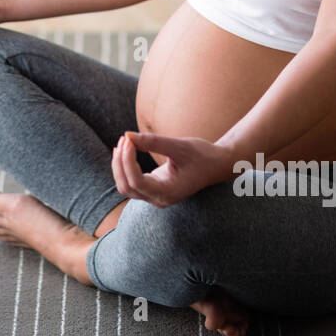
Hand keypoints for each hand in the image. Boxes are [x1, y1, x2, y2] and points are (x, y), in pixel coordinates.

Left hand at [111, 131, 235, 207]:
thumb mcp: (179, 146)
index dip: (127, 160)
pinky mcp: (153, 190)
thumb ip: (153, 142)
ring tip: (123, 143)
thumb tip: (127, 136)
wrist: (216, 165)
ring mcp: (155, 197)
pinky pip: (131, 182)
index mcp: (168, 193)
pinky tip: (125, 150)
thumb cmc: (201, 155)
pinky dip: (124, 167)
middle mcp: (159, 199)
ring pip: (126, 186)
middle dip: (120, 163)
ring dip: (120, 166)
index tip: (128, 139)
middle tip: (124, 139)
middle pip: (127, 187)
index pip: (137, 182)